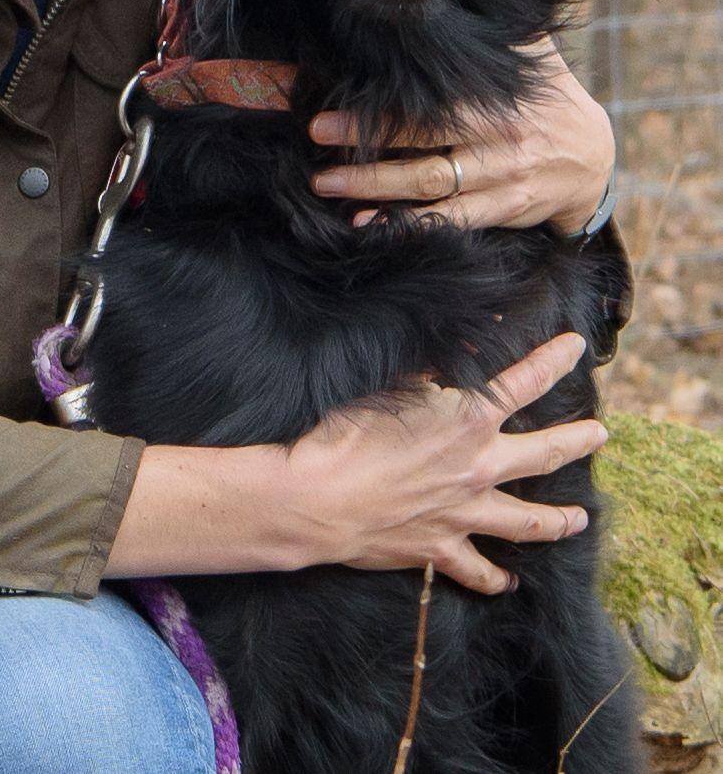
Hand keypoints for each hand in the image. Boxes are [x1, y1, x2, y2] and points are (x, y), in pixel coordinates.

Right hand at [278, 331, 603, 592]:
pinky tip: (509, 583)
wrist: (321, 496)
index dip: (555, 359)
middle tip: (602, 434)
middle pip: (546, 454)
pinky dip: (496, 579)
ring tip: (582, 519)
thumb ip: (436, 365)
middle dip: (578, 441)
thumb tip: (469, 340)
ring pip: (528, 522)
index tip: (576, 347)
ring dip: (559, 521)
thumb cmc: (349, 430)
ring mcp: (465, 514)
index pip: (526, 381)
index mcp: (470, 419)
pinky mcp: (442, 550)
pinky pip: (479, 571)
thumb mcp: (395, 381)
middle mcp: (479, 467)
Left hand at [308, 40, 613, 234]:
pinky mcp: (503, 210)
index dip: (375, 108)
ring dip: (375, 187)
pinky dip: (410, 225)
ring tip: (328, 185)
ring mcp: (498, 179)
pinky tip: (371, 226)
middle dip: (363, 143)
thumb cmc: (548, 98)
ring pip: (429, 186)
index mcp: (494, 100)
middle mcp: (495, 140)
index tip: (326, 110)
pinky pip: (452, 220)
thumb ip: (493, 26)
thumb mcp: (531, 54)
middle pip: (420, 143)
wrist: (593, 158)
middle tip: (314, 138)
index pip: (426, 104)